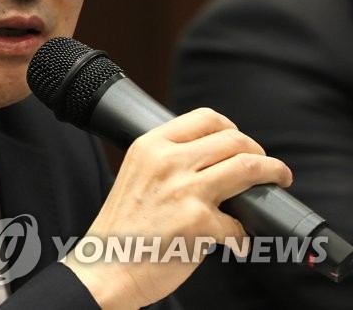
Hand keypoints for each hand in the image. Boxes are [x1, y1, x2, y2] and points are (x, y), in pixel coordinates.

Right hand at [61, 107, 292, 308]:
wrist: (107, 265)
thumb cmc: (123, 228)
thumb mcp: (137, 175)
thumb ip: (168, 161)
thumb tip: (215, 161)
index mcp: (149, 146)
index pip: (205, 118)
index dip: (233, 129)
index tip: (242, 144)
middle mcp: (167, 162)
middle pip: (233, 140)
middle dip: (259, 152)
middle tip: (267, 167)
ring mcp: (184, 191)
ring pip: (248, 167)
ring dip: (272, 174)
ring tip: (277, 182)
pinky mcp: (199, 223)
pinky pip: (238, 224)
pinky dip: (240, 235)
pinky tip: (232, 241)